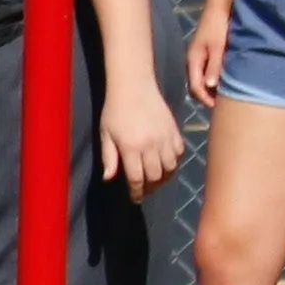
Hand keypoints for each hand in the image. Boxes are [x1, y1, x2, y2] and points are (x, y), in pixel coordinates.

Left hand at [101, 80, 185, 200]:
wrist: (133, 86)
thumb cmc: (115, 109)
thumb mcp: (105, 133)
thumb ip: (108, 157)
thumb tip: (108, 179)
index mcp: (130, 147)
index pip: (137, 179)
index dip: (136, 192)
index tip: (135, 199)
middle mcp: (150, 146)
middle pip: (155, 177)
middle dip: (149, 187)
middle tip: (144, 189)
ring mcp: (165, 138)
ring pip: (170, 168)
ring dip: (163, 177)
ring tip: (155, 178)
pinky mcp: (175, 131)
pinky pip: (179, 154)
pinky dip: (174, 162)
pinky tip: (166, 162)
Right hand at [184, 0, 232, 108]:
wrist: (219, 9)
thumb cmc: (218, 27)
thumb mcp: (218, 47)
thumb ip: (213, 66)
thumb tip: (210, 87)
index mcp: (193, 60)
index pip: (195, 87)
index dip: (206, 100)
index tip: (219, 108)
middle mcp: (193, 61)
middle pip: (196, 87)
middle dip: (207, 98)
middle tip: (223, 106)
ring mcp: (199, 58)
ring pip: (202, 81)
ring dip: (211, 90)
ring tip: (226, 96)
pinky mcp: (206, 55)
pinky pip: (206, 74)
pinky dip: (214, 81)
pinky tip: (226, 82)